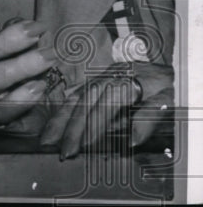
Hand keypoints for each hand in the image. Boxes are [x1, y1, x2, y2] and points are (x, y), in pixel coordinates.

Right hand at [0, 0, 56, 135]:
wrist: (25, 113)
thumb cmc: (17, 68)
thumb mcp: (14, 44)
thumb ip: (13, 28)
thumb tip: (22, 22)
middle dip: (6, 40)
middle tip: (38, 30)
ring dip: (21, 67)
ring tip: (49, 57)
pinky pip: (3, 111)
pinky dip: (22, 98)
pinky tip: (40, 87)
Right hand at [40, 62, 173, 158]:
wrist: (158, 62)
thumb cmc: (163, 86)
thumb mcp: (166, 102)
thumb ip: (147, 121)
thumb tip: (131, 143)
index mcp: (126, 85)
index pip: (104, 109)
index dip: (91, 128)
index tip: (82, 147)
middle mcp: (107, 80)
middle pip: (83, 105)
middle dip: (69, 129)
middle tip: (60, 150)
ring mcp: (97, 79)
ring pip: (74, 99)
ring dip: (59, 120)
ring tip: (47, 138)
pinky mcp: (93, 80)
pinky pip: (74, 94)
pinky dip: (62, 109)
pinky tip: (54, 123)